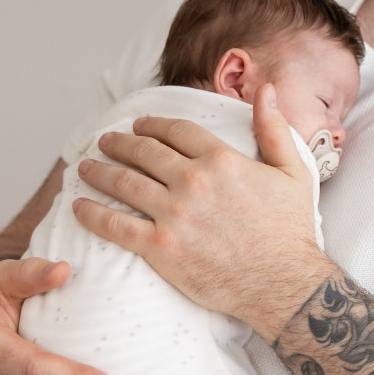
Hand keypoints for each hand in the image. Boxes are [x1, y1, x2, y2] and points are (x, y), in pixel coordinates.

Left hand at [73, 84, 334, 343]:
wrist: (285, 286)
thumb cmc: (292, 234)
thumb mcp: (293, 174)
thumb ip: (274, 129)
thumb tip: (267, 88)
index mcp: (221, 160)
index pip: (176, 131)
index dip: (153, 126)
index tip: (139, 127)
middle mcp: (193, 181)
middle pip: (144, 152)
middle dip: (119, 144)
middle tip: (105, 142)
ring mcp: (174, 215)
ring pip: (124, 183)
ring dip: (100, 172)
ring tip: (86, 169)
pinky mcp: (161, 248)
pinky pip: (116, 225)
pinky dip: (93, 214)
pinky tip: (79, 207)